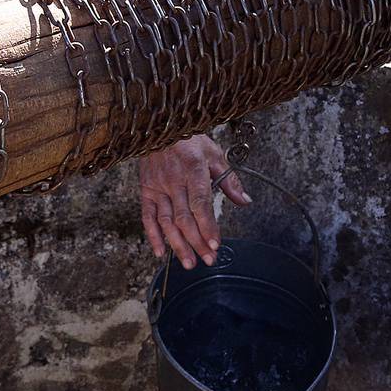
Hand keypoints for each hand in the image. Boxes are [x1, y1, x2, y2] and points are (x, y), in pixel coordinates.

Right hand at [139, 134, 253, 269]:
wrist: (159, 127)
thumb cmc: (188, 140)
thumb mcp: (214, 153)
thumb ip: (229, 179)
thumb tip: (244, 200)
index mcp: (193, 170)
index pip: (200, 203)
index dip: (207, 226)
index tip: (215, 243)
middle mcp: (173, 181)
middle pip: (185, 218)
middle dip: (197, 242)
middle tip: (208, 259)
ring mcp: (158, 187)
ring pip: (167, 222)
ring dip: (177, 245)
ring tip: (189, 263)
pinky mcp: (146, 191)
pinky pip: (148, 216)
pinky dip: (153, 235)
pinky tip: (161, 252)